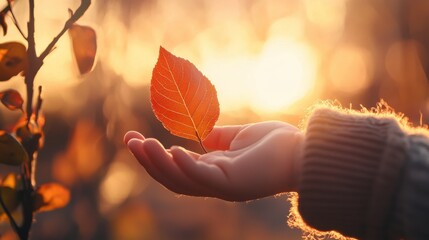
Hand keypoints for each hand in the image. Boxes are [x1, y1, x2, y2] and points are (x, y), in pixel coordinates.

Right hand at [124, 121, 303, 201]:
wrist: (305, 151)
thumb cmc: (276, 144)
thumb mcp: (239, 137)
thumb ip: (219, 139)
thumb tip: (201, 136)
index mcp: (214, 171)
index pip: (176, 167)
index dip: (154, 155)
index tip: (135, 138)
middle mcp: (214, 182)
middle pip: (172, 177)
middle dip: (148, 161)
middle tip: (129, 141)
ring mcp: (223, 185)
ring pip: (181, 181)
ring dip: (158, 163)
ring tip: (141, 144)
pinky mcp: (234, 184)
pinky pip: (203, 178)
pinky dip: (185, 166)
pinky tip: (172, 151)